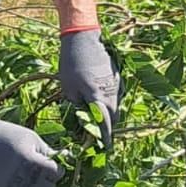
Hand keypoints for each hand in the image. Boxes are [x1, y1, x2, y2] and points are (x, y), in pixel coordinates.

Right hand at [0, 118, 61, 186]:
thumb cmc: (9, 136)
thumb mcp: (32, 138)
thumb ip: (48, 151)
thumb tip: (64, 157)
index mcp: (34, 162)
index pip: (57, 173)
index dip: (56, 168)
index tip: (50, 163)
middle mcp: (26, 178)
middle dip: (48, 180)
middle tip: (40, 171)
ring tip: (35, 182)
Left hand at [58, 28, 120, 147]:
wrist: (83, 38)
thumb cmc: (71, 63)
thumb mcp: (68, 89)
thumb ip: (78, 107)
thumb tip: (84, 120)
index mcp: (98, 98)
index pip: (105, 124)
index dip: (105, 138)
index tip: (104, 148)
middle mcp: (111, 93)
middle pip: (113, 117)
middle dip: (109, 128)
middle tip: (101, 137)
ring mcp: (116, 83)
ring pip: (116, 105)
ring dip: (110, 115)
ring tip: (101, 122)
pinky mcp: (117, 76)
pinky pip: (116, 94)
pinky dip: (111, 102)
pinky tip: (103, 103)